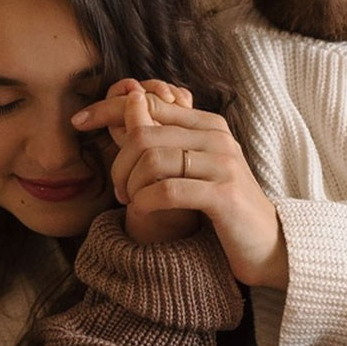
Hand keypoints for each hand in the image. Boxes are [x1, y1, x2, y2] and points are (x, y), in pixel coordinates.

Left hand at [73, 79, 286, 286]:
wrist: (267, 244)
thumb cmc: (223, 205)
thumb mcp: (194, 165)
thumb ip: (164, 138)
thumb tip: (127, 101)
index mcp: (208, 123)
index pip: (148, 102)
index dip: (107, 109)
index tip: (79, 122)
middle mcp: (218, 137)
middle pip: (144, 134)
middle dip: (118, 163)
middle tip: (117, 190)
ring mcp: (223, 165)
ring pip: (152, 161)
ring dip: (130, 185)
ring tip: (131, 202)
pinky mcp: (223, 196)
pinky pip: (167, 190)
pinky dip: (146, 202)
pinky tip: (143, 211)